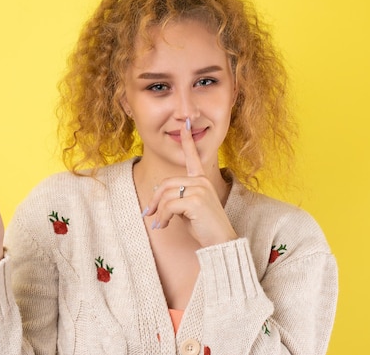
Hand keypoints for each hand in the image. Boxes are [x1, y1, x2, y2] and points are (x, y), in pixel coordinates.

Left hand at [143, 119, 237, 246]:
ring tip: (160, 223)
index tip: (185, 125)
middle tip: (149, 214)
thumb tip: (155, 194)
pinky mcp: (196, 200)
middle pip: (166, 184)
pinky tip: (164, 225)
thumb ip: (176, 197)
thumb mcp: (187, 209)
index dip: (187, 141)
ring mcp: (200, 189)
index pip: (193, 158)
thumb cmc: (204, 227)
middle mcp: (201, 181)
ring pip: (166, 196)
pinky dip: (163, 217)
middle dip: (155, 200)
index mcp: (201, 180)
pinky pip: (169, 206)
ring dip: (159, 212)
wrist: (220, 242)